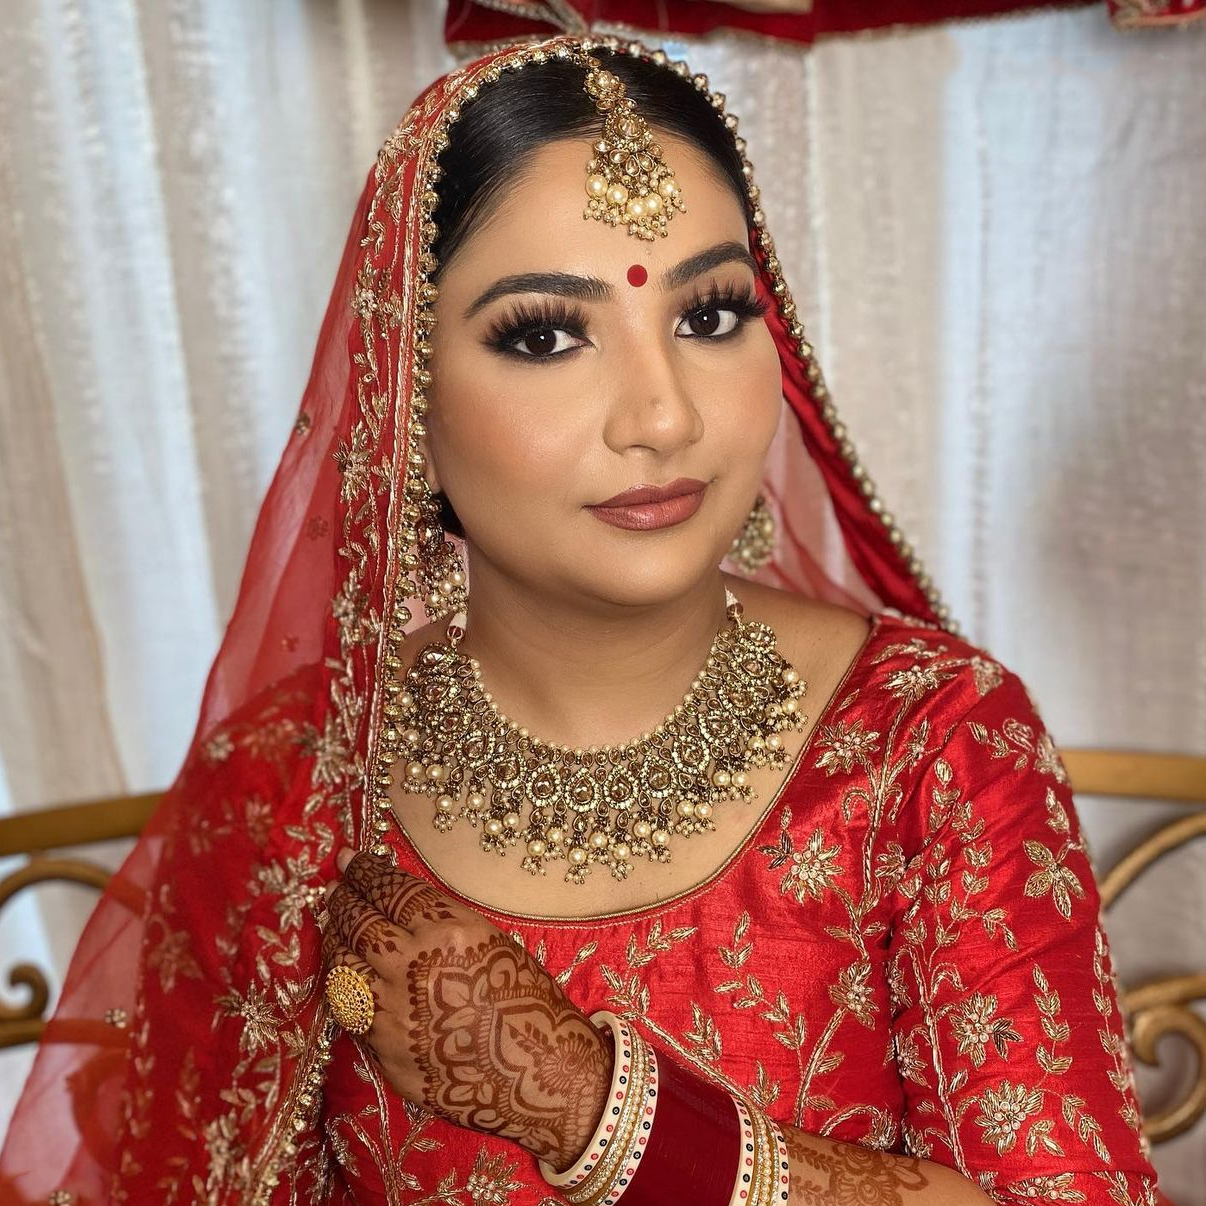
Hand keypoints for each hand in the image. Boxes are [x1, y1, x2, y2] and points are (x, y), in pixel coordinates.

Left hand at [321, 849, 611, 1170]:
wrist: (543, 1074)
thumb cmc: (528, 1000)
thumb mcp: (490, 941)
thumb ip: (441, 923)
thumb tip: (398, 903)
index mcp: (447, 933)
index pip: (390, 891)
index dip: (365, 872)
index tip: (349, 860)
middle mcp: (414, 970)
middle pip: (359, 925)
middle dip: (343, 902)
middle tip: (337, 890)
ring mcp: (395, 1016)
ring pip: (342, 970)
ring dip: (335, 945)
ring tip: (334, 929)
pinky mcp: (387, 1056)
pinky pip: (353, 1016)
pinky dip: (348, 991)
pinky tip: (349, 979)